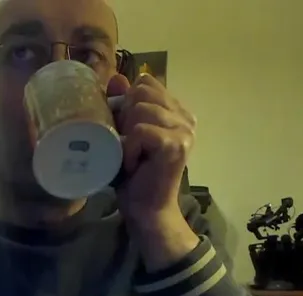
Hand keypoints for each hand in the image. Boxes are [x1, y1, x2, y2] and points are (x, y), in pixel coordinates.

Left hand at [107, 73, 194, 229]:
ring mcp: (184, 130)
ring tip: (132, 156)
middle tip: (129, 146)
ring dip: (127, 135)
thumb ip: (123, 105)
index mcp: (177, 111)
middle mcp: (186, 117)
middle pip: (142, 91)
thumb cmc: (134, 175)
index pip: (146, 82)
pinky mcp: (176, 144)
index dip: (128, 101)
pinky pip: (140, 130)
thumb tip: (117, 78)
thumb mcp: (124, 134)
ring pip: (140, 109)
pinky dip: (130, 149)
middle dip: (125, 117)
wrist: (146, 210)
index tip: (126, 130)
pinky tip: (135, 165)